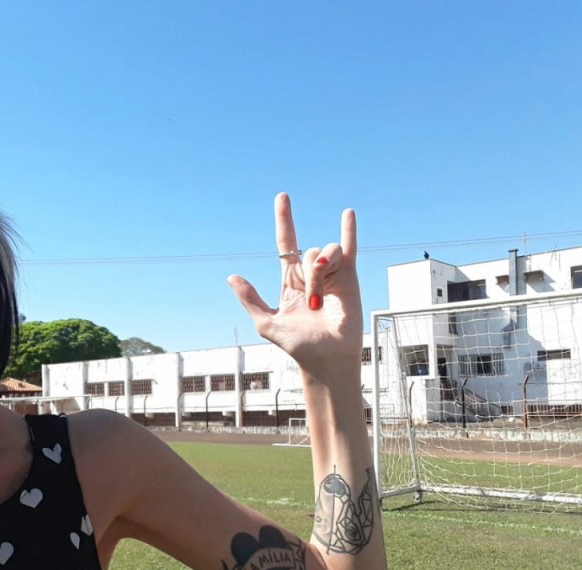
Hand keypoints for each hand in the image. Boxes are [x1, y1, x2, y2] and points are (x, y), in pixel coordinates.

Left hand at [228, 193, 362, 374]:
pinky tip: (348, 214)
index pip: (287, 244)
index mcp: (290, 282)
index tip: (282, 197)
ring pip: (326, 252)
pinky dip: (349, 231)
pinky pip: (349, 249)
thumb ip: (250, 299)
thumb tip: (232, 276)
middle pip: (308, 251)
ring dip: (323, 271)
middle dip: (310, 273)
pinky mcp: (350, 278)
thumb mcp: (266, 323)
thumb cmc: (298, 346)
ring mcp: (332, 275)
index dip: (285, 221)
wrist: (326, 359)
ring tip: (324, 299)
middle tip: (312, 303)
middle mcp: (311, 275)